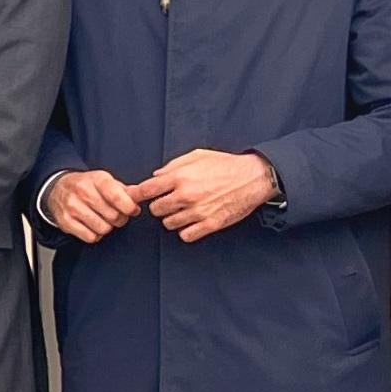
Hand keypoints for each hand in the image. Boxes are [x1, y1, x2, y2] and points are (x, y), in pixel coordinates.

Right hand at [42, 168, 142, 243]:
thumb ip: (126, 191)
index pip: (117, 196)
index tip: (131, 210)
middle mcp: (83, 191)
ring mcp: (72, 207)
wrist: (58, 187)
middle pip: (113, 216)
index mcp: (97, 179)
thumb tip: (140, 198)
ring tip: (102, 219)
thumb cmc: (87, 185)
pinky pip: (91, 237)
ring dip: (106, 227)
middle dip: (119, 218)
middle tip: (115, 214)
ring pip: (103, 228)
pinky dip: (94, 234)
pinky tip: (91, 225)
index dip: (128, 207)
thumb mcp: (106, 181)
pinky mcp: (65, 221)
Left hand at [135, 148, 280, 243]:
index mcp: (181, 177)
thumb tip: (155, 176)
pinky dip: (185, 231)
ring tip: (182, 211)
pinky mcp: (211, 224)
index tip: (136, 197)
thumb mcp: (197, 155)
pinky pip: (186, 236)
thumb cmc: (226, 164)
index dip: (138, 194)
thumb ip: (173, 165)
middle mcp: (187, 195)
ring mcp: (198, 211)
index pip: (146, 190)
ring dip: (172, 219)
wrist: (253, 177)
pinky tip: (191, 222)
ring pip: (169, 224)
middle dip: (158, 206)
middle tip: (167, 202)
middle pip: (155, 210)